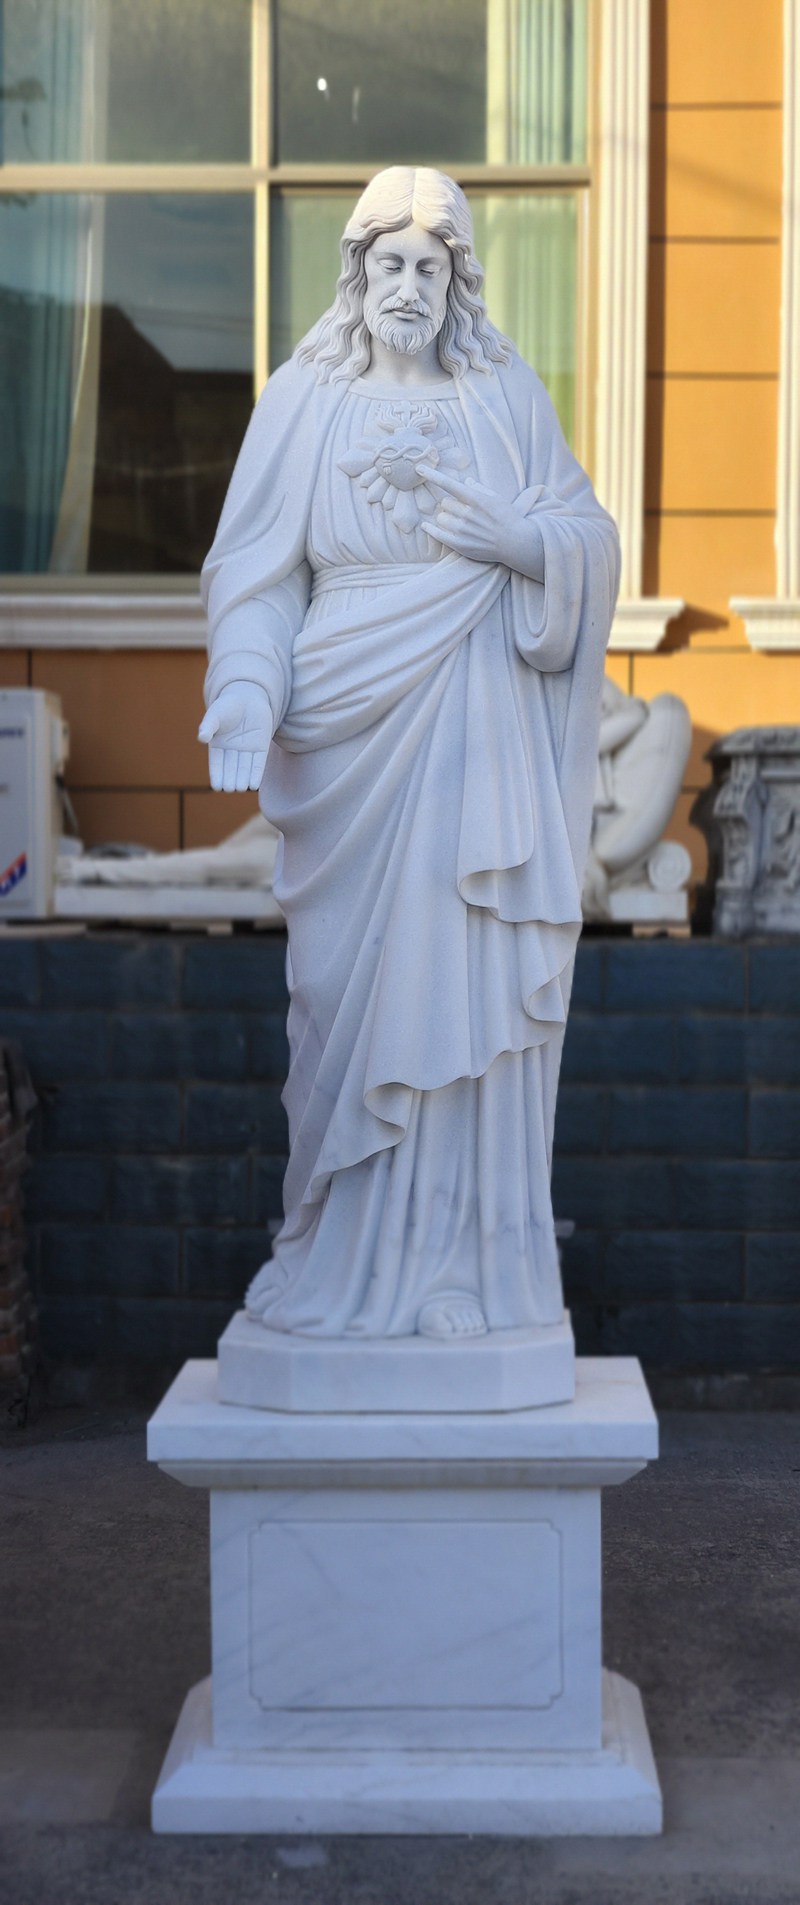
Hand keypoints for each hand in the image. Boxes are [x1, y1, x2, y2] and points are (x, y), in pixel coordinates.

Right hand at [198, 684, 272, 791]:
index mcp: (218, 746)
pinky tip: (254, 785)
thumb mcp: (215, 714)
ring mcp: (247, 750)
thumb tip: (201, 737)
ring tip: (242, 788)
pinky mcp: (261, 747)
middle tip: (231, 788)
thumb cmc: (227, 705)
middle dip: (231, 780)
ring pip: (245, 768)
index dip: (217, 776)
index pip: (217, 765)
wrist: (248, 696)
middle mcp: (232, 751)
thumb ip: (209, 726)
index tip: (217, 787)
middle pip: (231, 769)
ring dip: (243, 779)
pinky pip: (258, 764)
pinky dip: (256, 774)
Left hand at [426, 471, 543, 580]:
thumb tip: (465, 482)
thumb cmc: (507, 518)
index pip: (449, 484)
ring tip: (458, 523)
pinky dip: (430, 529)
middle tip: (460, 511)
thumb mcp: (496, 498)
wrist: (516, 543)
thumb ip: (478, 489)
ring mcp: (463, 530)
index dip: (432, 475)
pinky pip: (437, 533)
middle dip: (449, 506)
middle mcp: (468, 513)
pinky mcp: (459, 544)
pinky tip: (426, 526)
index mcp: (476, 499)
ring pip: (441, 518)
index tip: (419, 468)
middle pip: (444, 503)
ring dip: (445, 518)